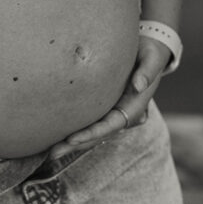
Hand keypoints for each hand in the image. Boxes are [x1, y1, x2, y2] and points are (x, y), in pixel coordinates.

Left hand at [48, 35, 170, 158]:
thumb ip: (147, 71)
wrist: (150, 50)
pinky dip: (75, 129)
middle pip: (99, 134)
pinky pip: (89, 121)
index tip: (72, 139)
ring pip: (92, 131)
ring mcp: (113, 111)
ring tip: (50, 151)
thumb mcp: (152, 57)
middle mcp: (123, 113)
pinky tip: (57, 136)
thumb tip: (139, 85)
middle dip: (76, 144)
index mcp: (135, 105)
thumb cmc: (150, 52)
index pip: (112, 125)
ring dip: (72, 142)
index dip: (92, 133)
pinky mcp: (104, 105)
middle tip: (52, 153)